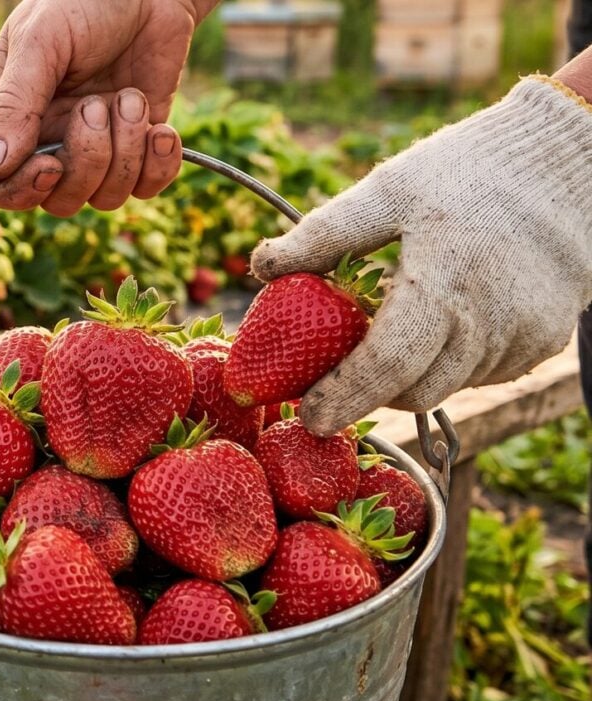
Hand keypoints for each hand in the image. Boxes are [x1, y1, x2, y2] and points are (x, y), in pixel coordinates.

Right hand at [0, 0, 214, 215]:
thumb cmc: (83, 3)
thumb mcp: (39, 41)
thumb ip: (12, 103)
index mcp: (5, 116)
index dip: (20, 190)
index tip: (49, 165)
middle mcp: (45, 139)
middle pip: (53, 199)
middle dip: (85, 161)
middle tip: (97, 106)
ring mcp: (93, 147)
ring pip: (102, 198)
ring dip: (125, 152)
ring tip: (129, 97)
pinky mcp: (137, 148)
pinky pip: (146, 189)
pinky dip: (158, 165)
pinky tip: (160, 128)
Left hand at [251, 77, 591, 435]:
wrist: (566, 162)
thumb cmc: (466, 170)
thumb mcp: (388, 190)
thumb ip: (324, 234)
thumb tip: (261, 267)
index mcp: (443, 282)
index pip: (387, 365)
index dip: (343, 396)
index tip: (307, 416)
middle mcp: (490, 321)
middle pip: (413, 392)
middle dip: (367, 392)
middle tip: (329, 375)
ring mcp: (524, 337)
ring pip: (448, 386)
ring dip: (409, 375)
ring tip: (388, 330)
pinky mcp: (546, 342)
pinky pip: (483, 372)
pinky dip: (451, 360)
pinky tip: (441, 321)